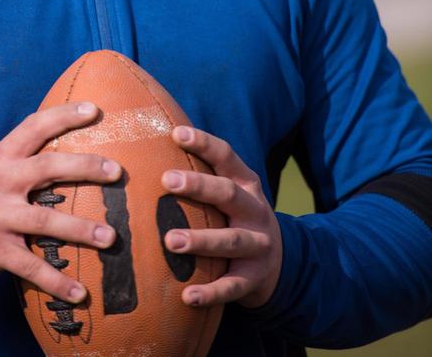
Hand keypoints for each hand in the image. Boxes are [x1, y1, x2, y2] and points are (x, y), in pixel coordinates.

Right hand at [0, 102, 120, 302]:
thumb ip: (24, 157)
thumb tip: (72, 143)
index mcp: (1, 157)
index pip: (33, 127)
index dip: (63, 116)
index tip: (95, 109)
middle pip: (46, 167)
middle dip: (84, 167)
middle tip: (117, 171)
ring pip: (45, 221)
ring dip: (81, 230)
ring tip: (111, 237)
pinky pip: (32, 267)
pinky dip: (57, 282)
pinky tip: (80, 293)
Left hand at [162, 126, 281, 308]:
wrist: (278, 263)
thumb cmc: (235, 217)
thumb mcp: (229, 191)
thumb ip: (202, 173)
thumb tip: (153, 142)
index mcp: (246, 184)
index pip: (226, 156)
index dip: (203, 143)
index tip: (176, 133)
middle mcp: (255, 210)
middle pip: (228, 193)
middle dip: (199, 185)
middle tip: (167, 180)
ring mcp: (258, 245)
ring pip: (231, 241)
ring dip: (201, 240)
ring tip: (170, 241)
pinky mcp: (255, 278)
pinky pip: (232, 286)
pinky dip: (211, 292)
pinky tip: (187, 296)